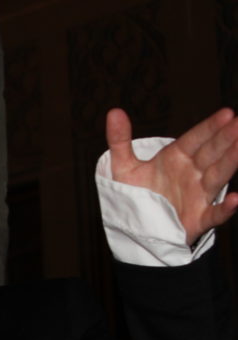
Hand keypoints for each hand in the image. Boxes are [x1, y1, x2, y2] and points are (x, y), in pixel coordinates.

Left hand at [106, 108, 237, 244]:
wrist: (136, 228)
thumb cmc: (135, 196)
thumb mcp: (123, 168)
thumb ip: (119, 141)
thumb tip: (113, 112)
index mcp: (176, 158)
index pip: (195, 139)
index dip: (210, 127)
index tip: (226, 113)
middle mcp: (191, 173)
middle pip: (212, 153)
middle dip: (227, 138)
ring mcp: (198, 195)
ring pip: (218, 176)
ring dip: (231, 162)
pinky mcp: (198, 219)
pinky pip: (214, 214)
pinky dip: (225, 209)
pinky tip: (235, 199)